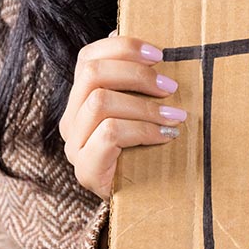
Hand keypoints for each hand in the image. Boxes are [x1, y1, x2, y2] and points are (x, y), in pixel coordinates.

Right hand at [60, 36, 185, 198]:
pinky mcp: (86, 169)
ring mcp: (75, 145)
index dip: (122, 48)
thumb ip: (143, 82)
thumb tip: (156, 48)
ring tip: (177, 116)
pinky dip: (143, 130)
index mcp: (83, 97)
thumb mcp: (146, 108)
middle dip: (137, 74)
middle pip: (91, 73)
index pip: (87, 57)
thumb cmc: (150, 146)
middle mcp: (72, 118)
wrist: (146, 201)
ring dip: (145, 106)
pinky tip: (167, 135)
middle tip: (171, 87)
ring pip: (100, 102)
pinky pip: (109, 134)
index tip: (159, 53)